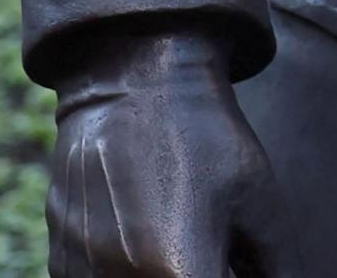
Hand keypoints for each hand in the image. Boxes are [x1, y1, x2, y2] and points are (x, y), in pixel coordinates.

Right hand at [45, 26, 288, 277]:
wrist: (132, 78)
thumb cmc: (204, 136)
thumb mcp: (260, 203)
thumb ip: (276, 268)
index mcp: (176, 272)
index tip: (242, 264)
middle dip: (209, 277)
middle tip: (224, 253)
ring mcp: (80, 272)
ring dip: (167, 276)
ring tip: (190, 235)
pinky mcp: (60, 261)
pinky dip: (133, 274)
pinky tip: (151, 235)